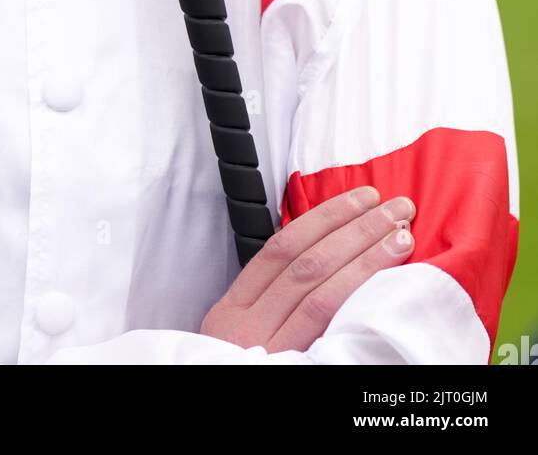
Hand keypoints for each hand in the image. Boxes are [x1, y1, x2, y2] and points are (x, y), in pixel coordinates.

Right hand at [200, 186, 415, 352]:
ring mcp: (271, 350)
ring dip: (366, 258)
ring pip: (322, 292)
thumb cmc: (233, 372)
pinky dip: (356, 298)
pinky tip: (385, 283)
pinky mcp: (294, 371)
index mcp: (232, 310)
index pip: (281, 248)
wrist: (212, 415)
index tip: (361, 198)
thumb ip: (269, 301)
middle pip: (308, 264)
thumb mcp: (236, 335)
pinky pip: (328, 329)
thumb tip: (325, 255)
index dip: (325, 217)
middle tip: (396, 208)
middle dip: (355, 229)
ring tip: (401, 236)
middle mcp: (248, 326)